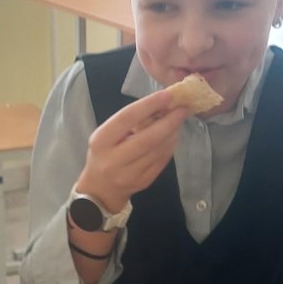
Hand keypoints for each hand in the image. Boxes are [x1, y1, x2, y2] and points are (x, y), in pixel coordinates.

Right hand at [72, 89, 187, 211]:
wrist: (100, 188)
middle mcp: (114, 160)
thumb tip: (160, 105)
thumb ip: (129, 121)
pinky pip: (162, 160)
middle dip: (169, 121)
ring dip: (172, 133)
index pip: (127, 119)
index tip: (167, 95)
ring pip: (158, 150)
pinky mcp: (144, 182)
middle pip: (148, 138)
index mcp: (101, 142)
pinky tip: (173, 135)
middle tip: (182, 108)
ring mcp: (130, 174)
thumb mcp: (106, 134)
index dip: (149, 105)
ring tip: (178, 120)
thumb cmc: (103, 153)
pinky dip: (170, 145)